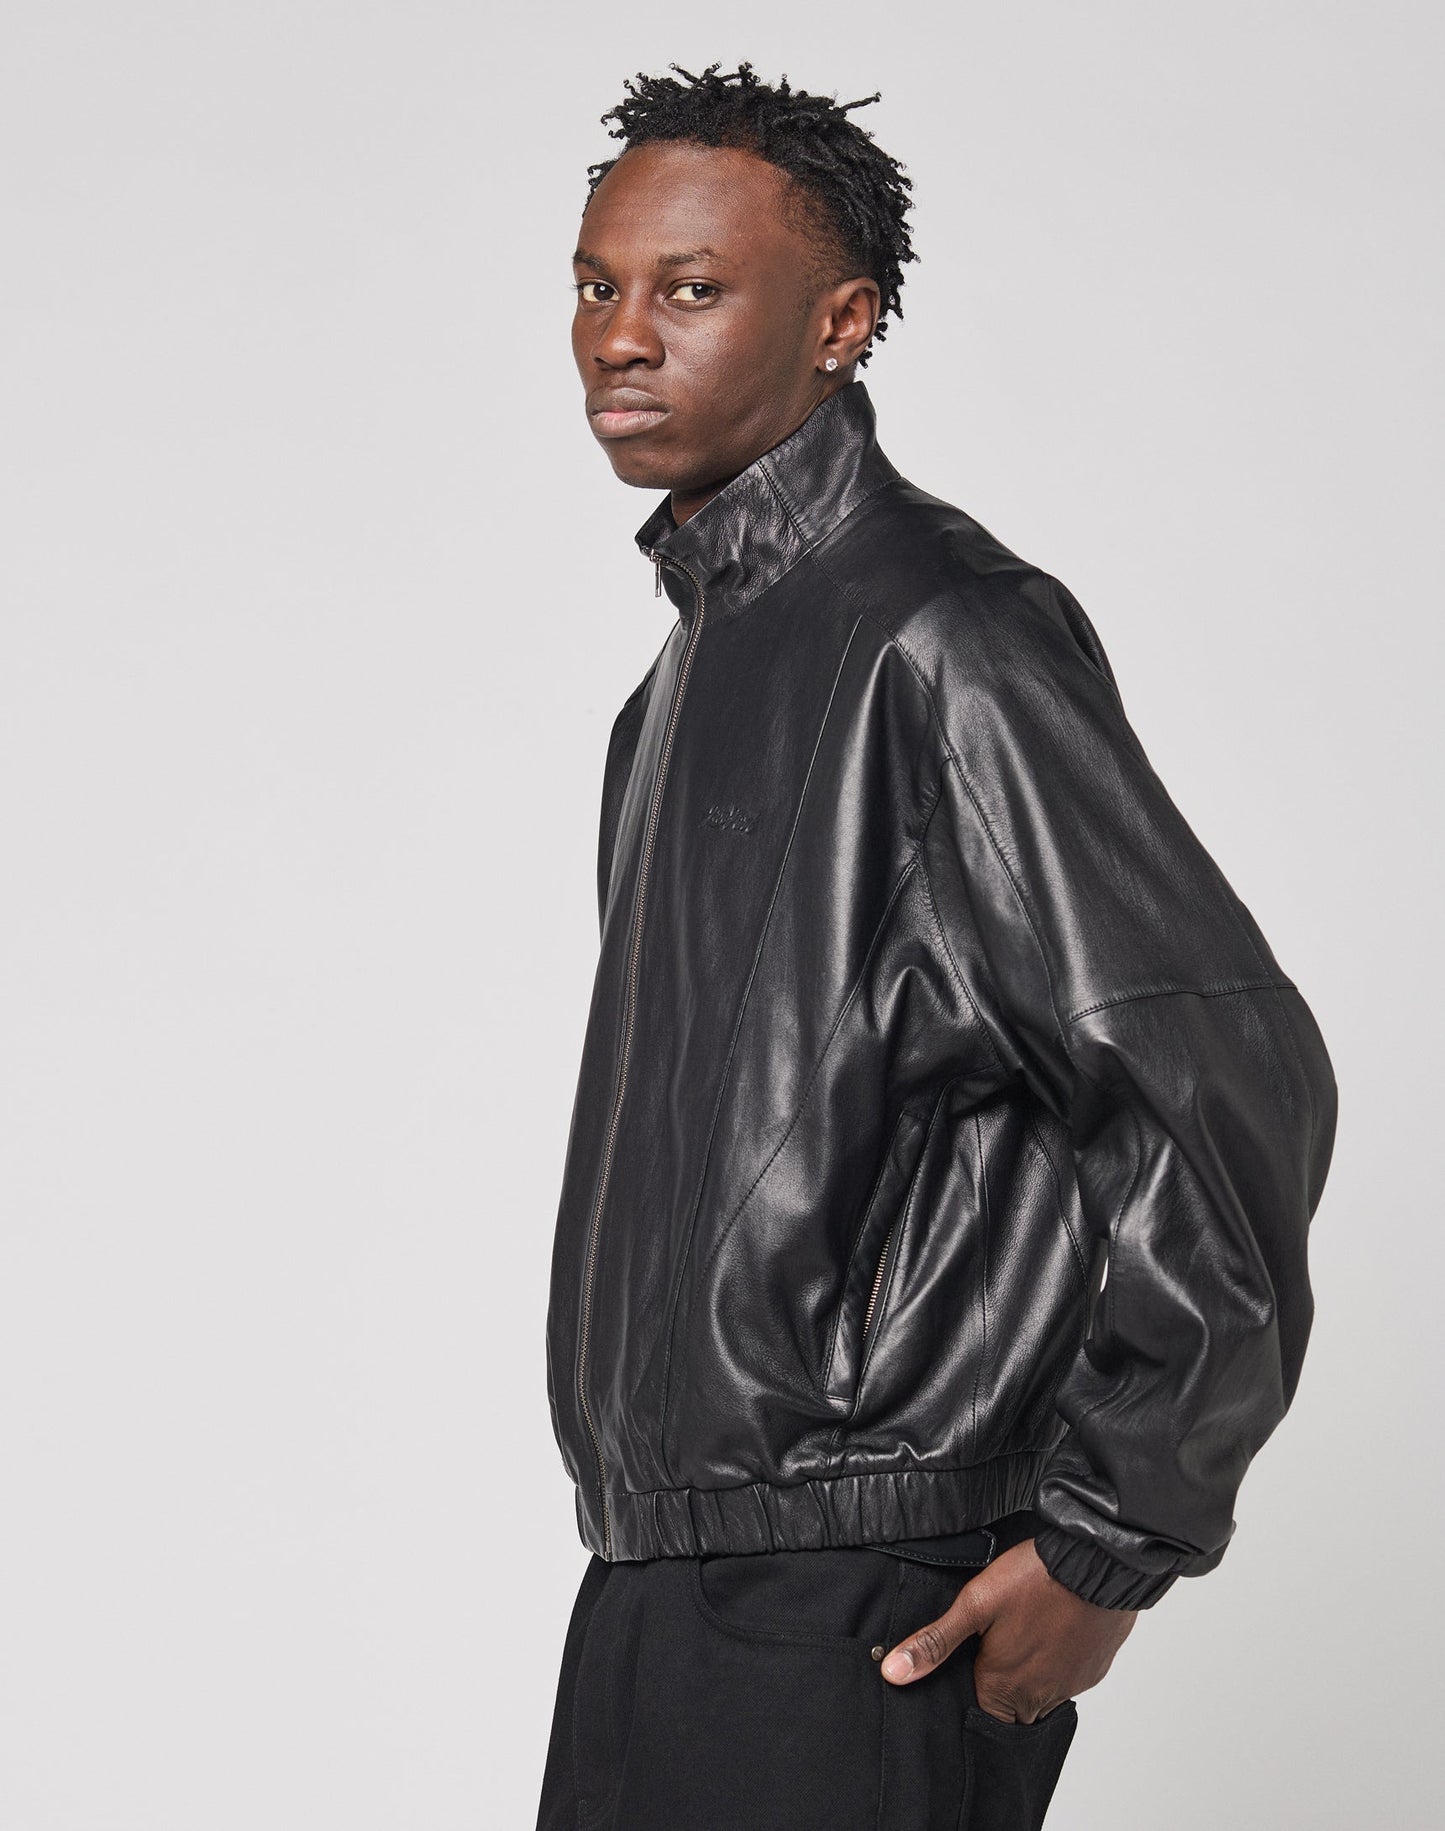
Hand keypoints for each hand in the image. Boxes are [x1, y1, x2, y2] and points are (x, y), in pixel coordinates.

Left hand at [878, 1538, 1136, 1721]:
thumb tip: (893, 1673)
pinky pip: (1069, 1678)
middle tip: (992, 1650)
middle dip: (1000, 1687)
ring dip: (1030, 1674)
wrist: (1097, 1563)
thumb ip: (935, 1642)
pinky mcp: (1093, 1670)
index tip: (965, 1672)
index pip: (980, 1716)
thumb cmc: (1035, 1580)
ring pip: (1042, 1694)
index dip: (968, 1696)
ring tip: (1020, 1637)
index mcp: (1004, 1688)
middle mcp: (1039, 1697)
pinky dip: (1058, 1661)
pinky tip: (1050, 1630)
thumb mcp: (975, 1605)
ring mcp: (1070, 1685)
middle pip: (1012, 1708)